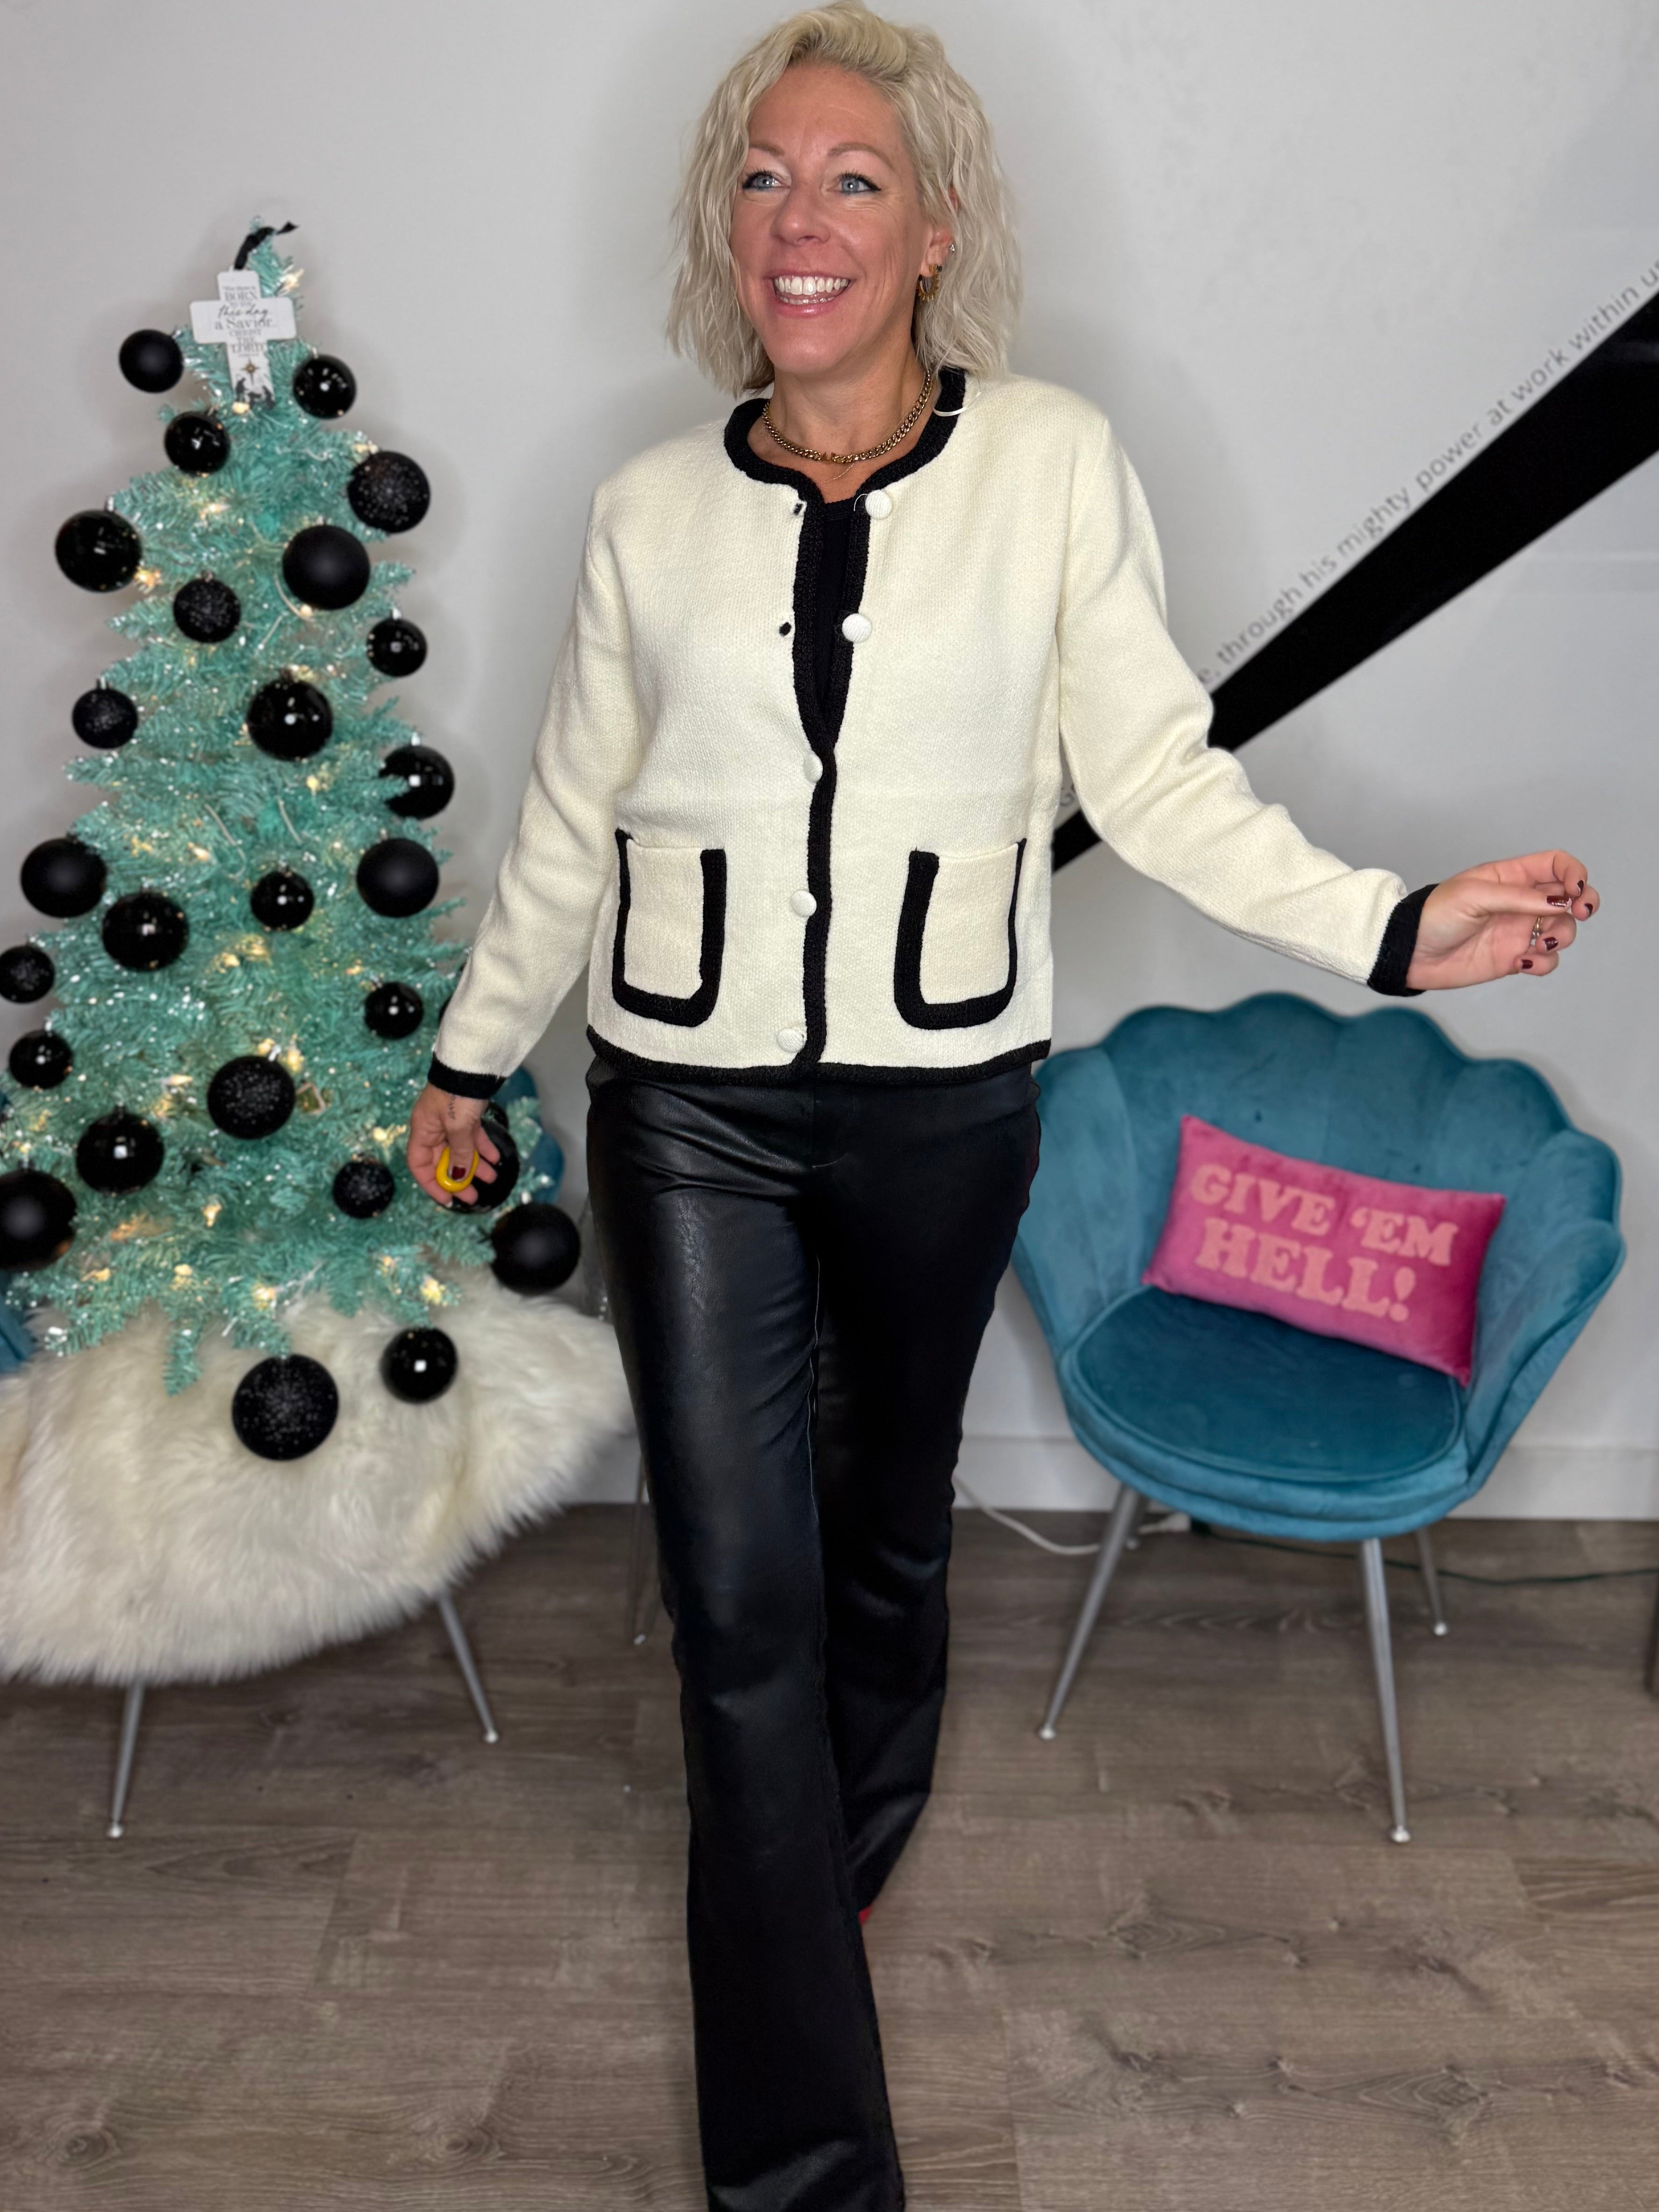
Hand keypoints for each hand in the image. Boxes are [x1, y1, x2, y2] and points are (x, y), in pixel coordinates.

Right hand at [406, 1082, 501, 1206]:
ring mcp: (450, 1121)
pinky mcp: (466, 1114)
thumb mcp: (458, 1127)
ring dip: (476, 1166)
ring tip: (492, 1178)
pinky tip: (496, 1158)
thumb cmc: (457, 1093)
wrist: (472, 1064)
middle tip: (474, 1197)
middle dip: (459, 1180)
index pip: (420, 1165)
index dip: (432, 1185)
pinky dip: (483, 1148)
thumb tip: (458, 1178)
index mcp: (422, 1131)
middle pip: (443, 1161)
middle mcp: (433, 1128)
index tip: (448, 1200)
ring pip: (461, 1150)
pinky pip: (473, 1137)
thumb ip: (459, 1154)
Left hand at [1405, 850, 1598, 989]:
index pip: (1556, 865)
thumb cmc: (1434, 915)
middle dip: (1584, 903)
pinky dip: (1543, 963)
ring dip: (1562, 937)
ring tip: (1539, 944)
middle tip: (1581, 913)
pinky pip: (1546, 960)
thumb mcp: (1474, 896)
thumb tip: (1560, 902)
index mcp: (1511, 876)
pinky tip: (1520, 963)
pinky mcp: (1514, 957)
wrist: (1412, 953)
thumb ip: (1518, 898)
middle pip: (1569, 897)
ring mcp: (1520, 930)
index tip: (1575, 890)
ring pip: (1563, 930)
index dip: (1574, 873)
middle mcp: (1521, 902)